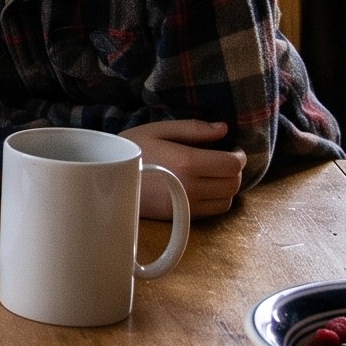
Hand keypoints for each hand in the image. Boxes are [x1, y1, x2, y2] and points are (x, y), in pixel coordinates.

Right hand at [122, 118, 246, 219]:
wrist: (107, 180)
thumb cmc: (131, 150)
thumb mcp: (158, 130)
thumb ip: (193, 128)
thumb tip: (224, 128)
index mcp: (188, 163)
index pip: (232, 165)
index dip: (239, 156)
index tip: (233, 149)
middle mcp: (192, 187)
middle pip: (233, 184)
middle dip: (234, 171)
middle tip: (223, 160)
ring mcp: (187, 206)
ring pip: (226, 200)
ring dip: (226, 186)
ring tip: (214, 174)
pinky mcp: (182, 217)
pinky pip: (212, 211)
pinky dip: (215, 199)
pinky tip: (203, 187)